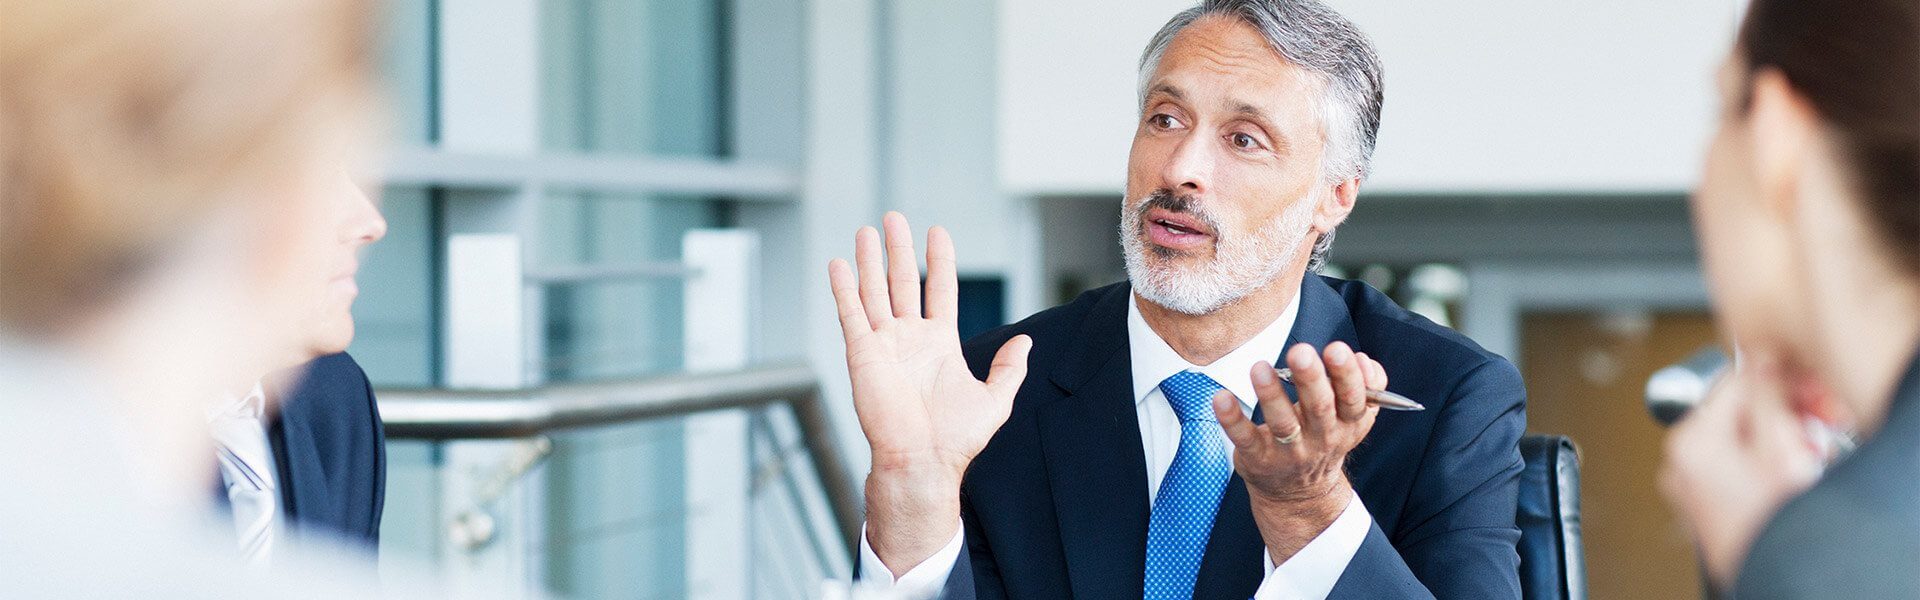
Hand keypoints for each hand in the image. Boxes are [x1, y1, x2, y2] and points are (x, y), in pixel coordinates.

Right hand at [828, 212, 1032, 574]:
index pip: (939, 290)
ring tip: (867, 230)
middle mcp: (909, 338)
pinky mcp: (862, 353)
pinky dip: (843, 288)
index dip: (939, 261)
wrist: (923, 460)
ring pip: (874, 291)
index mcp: (939, 344)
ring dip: (869, 260)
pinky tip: (839, 264)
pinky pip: (851, 314)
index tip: (938, 232)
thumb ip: (1009, 368)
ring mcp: (884, 344)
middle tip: (894, 218)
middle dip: (899, 250)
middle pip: (902, 282)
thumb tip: (1026, 341)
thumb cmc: (956, 438)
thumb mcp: (995, 399)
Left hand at [1212, 341, 1386, 562]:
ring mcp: (1289, 451)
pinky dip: (1232, 418)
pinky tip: (1222, 398)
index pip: (1353, 400)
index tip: (1338, 349)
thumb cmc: (1324, 439)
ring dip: (1271, 395)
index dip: (1348, 376)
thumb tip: (1362, 360)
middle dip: (1311, 379)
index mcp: (1347, 424)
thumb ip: (1367, 387)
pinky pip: (1245, 438)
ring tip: (1260, 368)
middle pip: (1319, 408)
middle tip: (1301, 352)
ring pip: (1282, 423)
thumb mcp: (1353, 419)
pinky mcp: (1258, 458)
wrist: (1300, 494)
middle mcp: (1321, 438)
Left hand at [1660, 350, 1823, 589]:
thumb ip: (1766, 396)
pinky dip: (1761, 462)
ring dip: (1776, 438)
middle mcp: (1678, 460)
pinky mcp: (1700, 502)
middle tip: (1815, 426)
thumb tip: (1760, 359)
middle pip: (1735, 409)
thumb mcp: (1781, 448)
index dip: (1779, 380)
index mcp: (1690, 440)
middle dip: (1781, 413)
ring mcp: (1686, 484)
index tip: (1809, 391)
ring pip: (1737, 436)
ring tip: (1803, 458)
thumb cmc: (1774, 526)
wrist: (1773, 573)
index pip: (1733, 380)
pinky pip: (1732, 465)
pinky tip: (1786, 476)